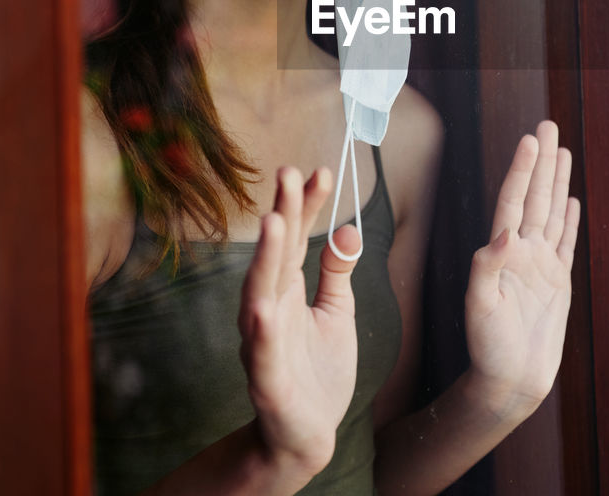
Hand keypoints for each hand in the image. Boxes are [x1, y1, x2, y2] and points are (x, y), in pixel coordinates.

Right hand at [238, 167, 359, 474]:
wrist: (307, 435)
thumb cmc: (318, 370)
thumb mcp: (337, 311)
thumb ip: (337, 272)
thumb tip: (348, 228)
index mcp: (286, 291)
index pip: (295, 239)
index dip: (304, 206)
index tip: (320, 172)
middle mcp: (269, 308)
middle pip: (275, 254)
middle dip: (282, 213)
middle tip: (288, 172)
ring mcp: (264, 342)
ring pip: (260, 293)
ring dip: (265, 258)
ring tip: (273, 221)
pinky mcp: (267, 379)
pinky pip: (262, 351)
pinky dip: (262, 329)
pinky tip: (265, 307)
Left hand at [464, 121, 580, 422]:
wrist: (508, 382)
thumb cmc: (487, 348)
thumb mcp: (479, 307)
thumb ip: (487, 267)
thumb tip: (505, 234)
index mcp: (502, 253)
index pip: (513, 202)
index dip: (522, 170)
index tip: (531, 140)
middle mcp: (521, 252)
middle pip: (534, 197)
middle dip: (541, 161)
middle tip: (548, 125)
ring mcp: (540, 266)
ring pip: (550, 213)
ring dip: (556, 182)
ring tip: (562, 151)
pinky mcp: (556, 283)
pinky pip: (564, 244)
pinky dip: (568, 220)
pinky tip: (571, 201)